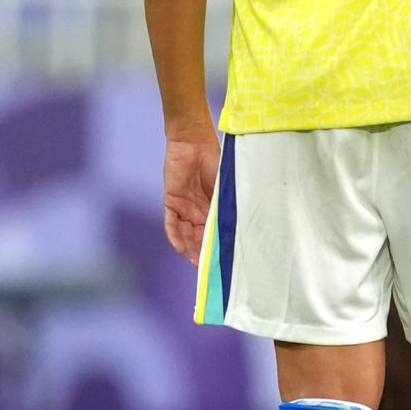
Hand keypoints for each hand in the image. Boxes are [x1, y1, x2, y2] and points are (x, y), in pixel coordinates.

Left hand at [162, 126, 219, 257]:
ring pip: (186, 233)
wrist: (194, 142)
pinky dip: (176, 236)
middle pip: (200, 235)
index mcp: (214, 206)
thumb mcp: (226, 186)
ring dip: (190, 247)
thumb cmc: (214, 159)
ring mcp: (184, 207)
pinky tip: (181, 248)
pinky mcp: (171, 201)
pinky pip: (171, 223)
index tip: (224, 259)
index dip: (217, 245)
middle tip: (210, 267)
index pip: (214, 230)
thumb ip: (227, 204)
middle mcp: (198, 210)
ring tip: (197, 262)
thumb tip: (239, 225)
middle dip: (204, 251)